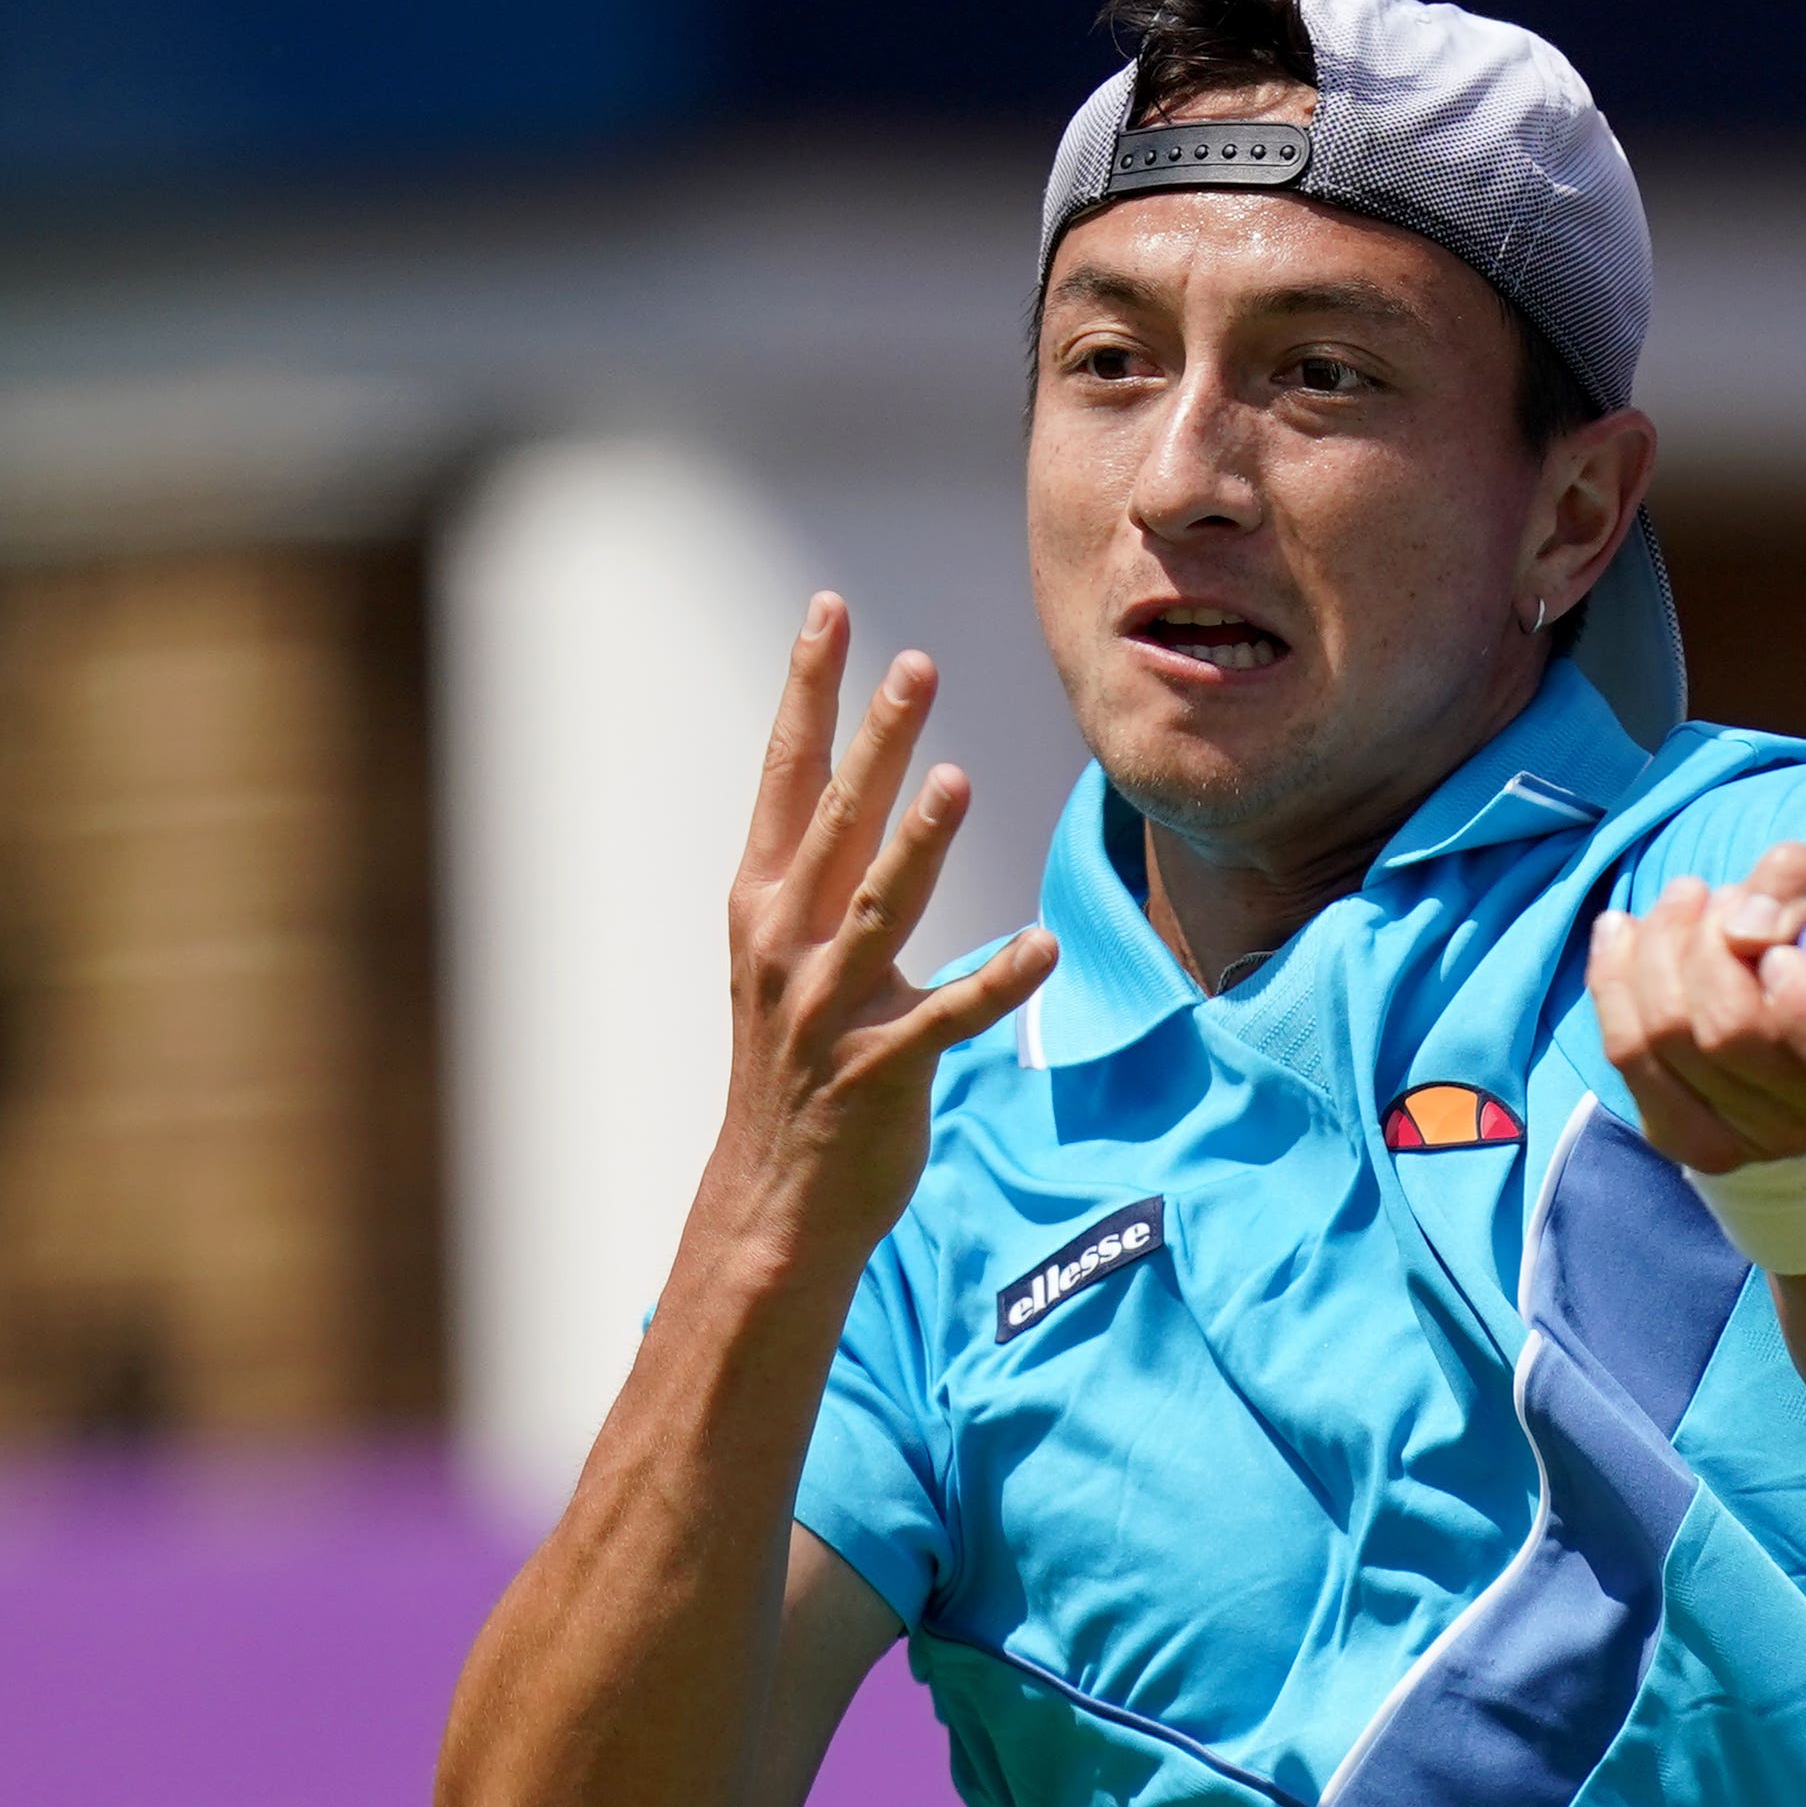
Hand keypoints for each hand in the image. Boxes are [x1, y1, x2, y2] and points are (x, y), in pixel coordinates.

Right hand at [698, 596, 1052, 1283]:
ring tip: (955, 780)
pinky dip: (995, 982)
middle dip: (874, 740)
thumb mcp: (788, 957)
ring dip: (919, 845)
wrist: (775, 1193)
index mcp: (764, 904)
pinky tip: (1041, 949)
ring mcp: (830, 1008)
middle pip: (837, 822)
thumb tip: (864, 795)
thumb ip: (821, 878)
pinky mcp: (880, 1069)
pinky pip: (947, 1017)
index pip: (787, 776)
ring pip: (880, 908)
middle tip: (913, 664)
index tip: (828, 612)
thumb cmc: (797, 1065)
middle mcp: (787, 944)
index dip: (808, 693)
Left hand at [1590, 841, 1805, 1172]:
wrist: (1796, 1013)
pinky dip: (1613, 978)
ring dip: (1658, 946)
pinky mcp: (1685, 1139)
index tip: (1780, 950)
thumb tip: (1742, 927)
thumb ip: (1802, 886)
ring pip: (1668, 1037)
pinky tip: (1623, 933)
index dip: (1803, 1001)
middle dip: (1706, 940)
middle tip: (1718, 897)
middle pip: (1731, 1033)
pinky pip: (1627, 1054)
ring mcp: (1756, 1141)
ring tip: (1682, 904)